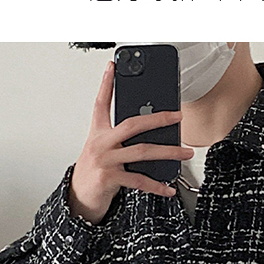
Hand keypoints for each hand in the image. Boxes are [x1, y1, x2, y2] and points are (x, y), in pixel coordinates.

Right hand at [68, 60, 193, 222]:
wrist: (79, 197)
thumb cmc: (94, 171)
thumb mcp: (102, 149)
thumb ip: (120, 138)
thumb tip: (150, 131)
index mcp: (98, 132)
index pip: (101, 103)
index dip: (106, 83)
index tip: (113, 67)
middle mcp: (101, 143)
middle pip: (132, 124)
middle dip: (158, 119)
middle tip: (177, 116)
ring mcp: (105, 160)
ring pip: (142, 152)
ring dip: (168, 152)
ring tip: (184, 153)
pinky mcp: (109, 178)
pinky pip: (139, 181)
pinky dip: (157, 186)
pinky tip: (168, 188)